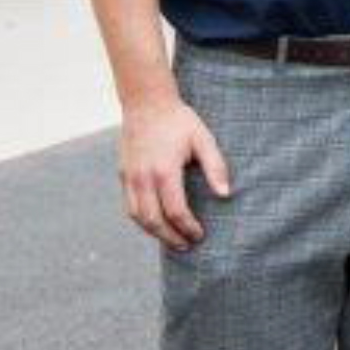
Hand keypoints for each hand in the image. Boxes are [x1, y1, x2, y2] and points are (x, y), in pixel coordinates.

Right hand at [120, 95, 231, 251]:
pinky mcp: (123, 174)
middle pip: (153, 220)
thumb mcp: (203, 139)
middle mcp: (143, 178)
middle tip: (186, 246)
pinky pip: (129, 205)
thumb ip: (215, 167)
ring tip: (171, 240)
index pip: (175, 211)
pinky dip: (142, 219)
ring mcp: (130, 177)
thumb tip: (225, 194)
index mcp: (164, 171)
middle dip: (170, 237)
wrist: (146, 103)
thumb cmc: (179, 121)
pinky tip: (156, 222)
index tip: (200, 235)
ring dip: (154, 232)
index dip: (188, 227)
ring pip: (137, 216)